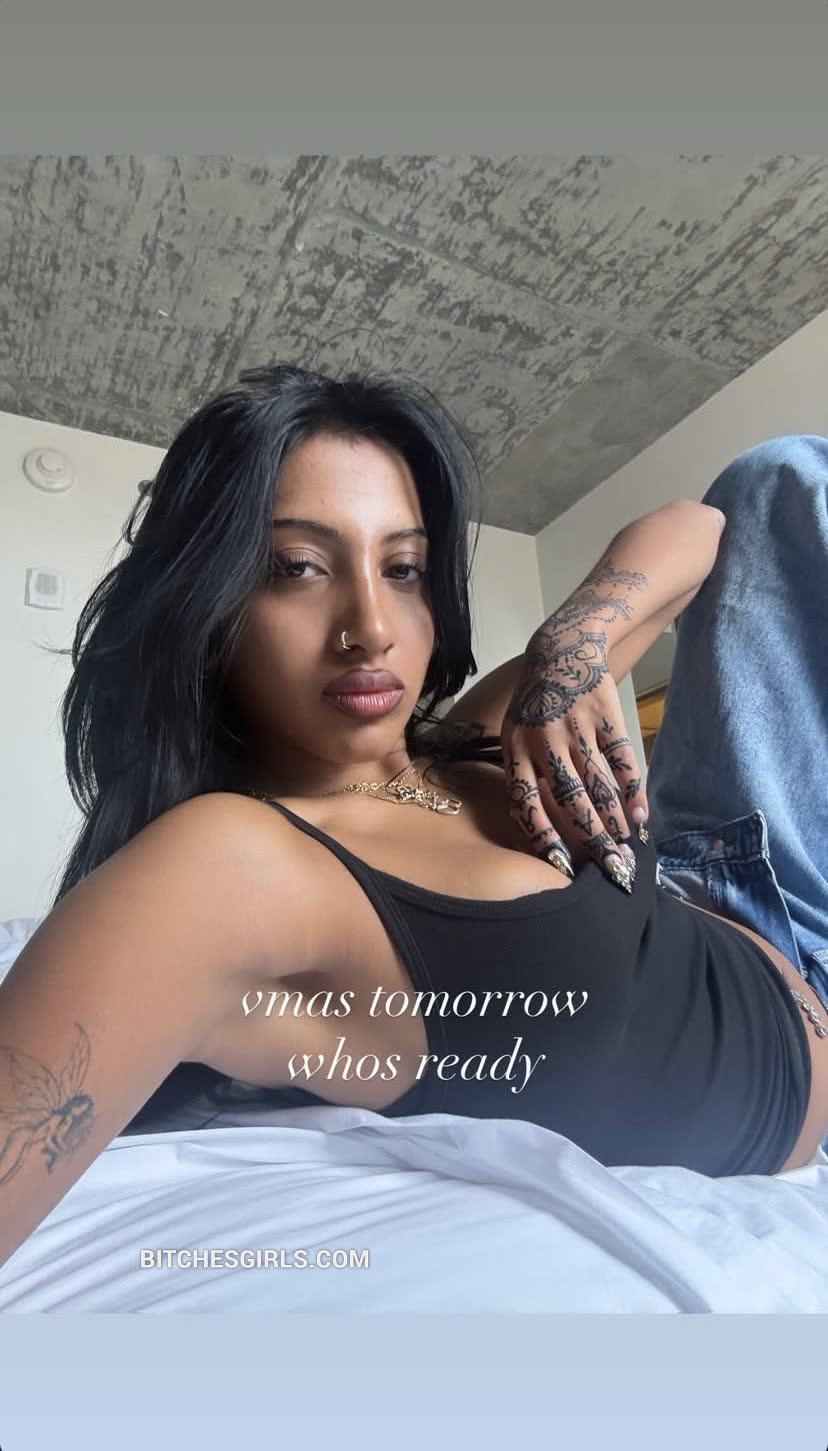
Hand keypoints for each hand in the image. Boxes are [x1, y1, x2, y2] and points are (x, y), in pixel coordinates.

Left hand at [501, 620, 648, 889]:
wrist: (562, 650)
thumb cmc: (535, 704)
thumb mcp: (514, 735)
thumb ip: (524, 775)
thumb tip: (541, 829)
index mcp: (516, 751)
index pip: (524, 804)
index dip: (543, 838)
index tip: (563, 867)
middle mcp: (544, 742)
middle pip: (570, 800)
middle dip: (592, 838)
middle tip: (610, 867)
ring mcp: (576, 728)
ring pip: (598, 784)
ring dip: (614, 819)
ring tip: (625, 844)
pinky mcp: (605, 716)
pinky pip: (621, 760)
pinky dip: (633, 788)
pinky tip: (640, 812)